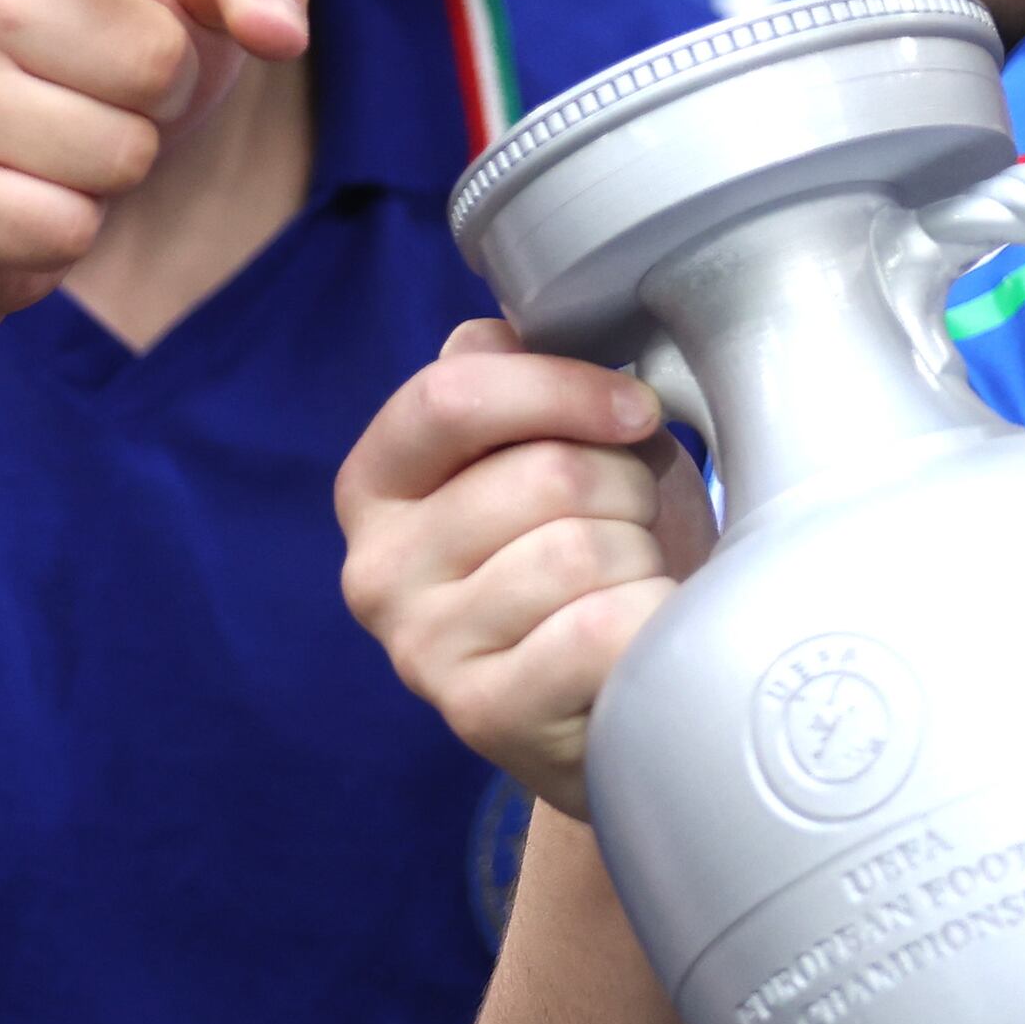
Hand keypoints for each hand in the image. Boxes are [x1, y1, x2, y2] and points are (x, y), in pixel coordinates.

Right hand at [0, 0, 308, 316]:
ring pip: (121, 151)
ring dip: (121, 161)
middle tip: (107, 90)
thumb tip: (279, 31)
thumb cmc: (110, 55)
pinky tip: (25, 196)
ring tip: (65, 140)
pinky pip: (70, 225)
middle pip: (155, 58)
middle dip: (165, 93)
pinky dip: (74, 226)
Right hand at [337, 318, 703, 815]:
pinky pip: (598, 629)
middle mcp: (375, 569)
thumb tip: (524, 308)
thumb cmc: (596, 561)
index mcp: (378, 484)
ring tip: (632, 583)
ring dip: (641, 559)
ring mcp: (421, 650)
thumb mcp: (553, 451)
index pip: (451, 394)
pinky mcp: (481, 715)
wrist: (619, 703)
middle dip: (626, 488)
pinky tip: (640, 641)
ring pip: (580, 551)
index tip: (636, 409)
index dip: (563, 386)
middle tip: (635, 526)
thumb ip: (520, 377)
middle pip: (544, 474)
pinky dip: (649, 622)